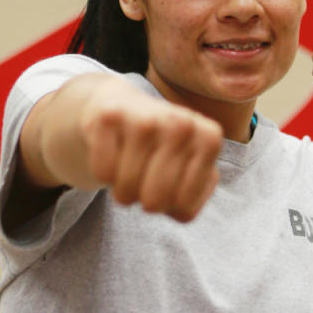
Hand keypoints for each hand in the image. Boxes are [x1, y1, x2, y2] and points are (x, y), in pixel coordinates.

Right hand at [79, 89, 222, 222]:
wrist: (125, 104)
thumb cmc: (162, 145)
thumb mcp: (193, 167)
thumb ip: (198, 193)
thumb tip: (183, 208)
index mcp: (209, 138)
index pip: (184, 208)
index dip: (169, 207)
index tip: (169, 186)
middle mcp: (182, 124)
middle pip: (154, 201)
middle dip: (144, 202)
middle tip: (145, 181)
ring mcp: (147, 118)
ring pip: (127, 189)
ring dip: (122, 190)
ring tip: (129, 167)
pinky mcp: (111, 116)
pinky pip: (103, 172)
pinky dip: (103, 173)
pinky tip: (114, 153)